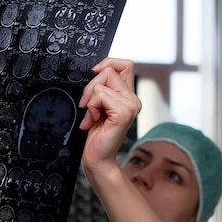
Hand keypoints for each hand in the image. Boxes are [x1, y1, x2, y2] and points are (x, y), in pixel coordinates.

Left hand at [78, 58, 140, 176]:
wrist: (98, 158)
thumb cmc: (97, 135)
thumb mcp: (98, 106)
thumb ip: (103, 88)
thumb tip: (99, 69)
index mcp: (129, 96)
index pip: (125, 64)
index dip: (108, 63)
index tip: (95, 74)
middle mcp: (133, 99)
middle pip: (109, 71)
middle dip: (91, 87)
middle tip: (88, 107)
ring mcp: (131, 105)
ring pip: (101, 83)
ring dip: (90, 100)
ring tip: (93, 117)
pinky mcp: (123, 112)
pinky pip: (100, 95)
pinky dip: (91, 107)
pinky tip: (94, 121)